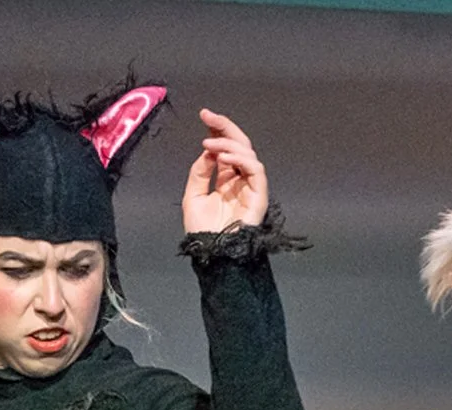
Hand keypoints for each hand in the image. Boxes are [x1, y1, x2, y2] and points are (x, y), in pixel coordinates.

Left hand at [182, 110, 268, 233]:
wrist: (211, 252)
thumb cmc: (202, 231)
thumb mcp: (192, 195)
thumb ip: (200, 172)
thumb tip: (207, 150)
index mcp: (226, 179)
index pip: (226, 148)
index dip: (218, 130)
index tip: (205, 116)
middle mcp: (240, 180)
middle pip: (239, 145)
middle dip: (225, 127)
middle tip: (209, 116)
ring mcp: (251, 187)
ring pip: (248, 153)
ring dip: (228, 143)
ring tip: (209, 143)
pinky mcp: (259, 195)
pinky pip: (256, 170)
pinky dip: (240, 159)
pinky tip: (223, 157)